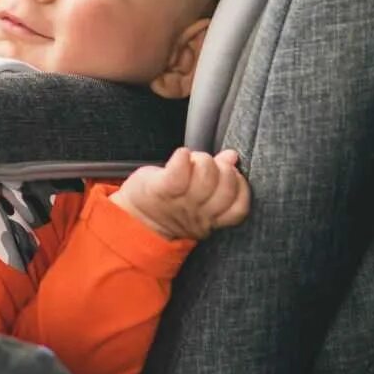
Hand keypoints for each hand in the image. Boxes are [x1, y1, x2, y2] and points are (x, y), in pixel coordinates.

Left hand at [109, 148, 250, 240]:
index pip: (239, 208)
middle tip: (208, 163)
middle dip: (222, 169)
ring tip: (193, 159)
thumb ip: (218, 178)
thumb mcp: (197, 196)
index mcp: (210, 218)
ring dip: (202, 160)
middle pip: (225, 188)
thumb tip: (233, 156)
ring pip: (206, 177)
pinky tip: (181, 154)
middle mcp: (197, 214)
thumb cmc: (168, 203)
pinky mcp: (161, 189)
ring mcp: (180, 202)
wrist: (133, 218)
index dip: (240, 186)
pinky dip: (183, 157)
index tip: (232, 173)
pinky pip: (179, 172)